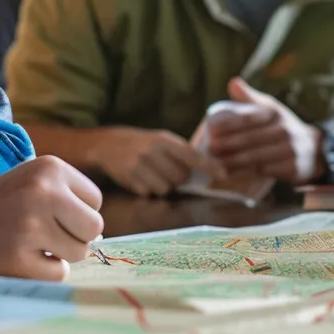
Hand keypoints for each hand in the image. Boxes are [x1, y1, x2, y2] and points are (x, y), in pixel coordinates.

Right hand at [0, 156, 103, 280]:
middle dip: (77, 236)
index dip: (77, 212)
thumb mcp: (33, 180)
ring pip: (79, 253)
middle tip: (48, 234)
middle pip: (94, 228)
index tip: (49, 212)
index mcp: (49, 167)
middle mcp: (42, 192)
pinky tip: (21, 258)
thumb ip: (69, 198)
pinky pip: (59, 273)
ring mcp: (29, 226)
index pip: (95, 201)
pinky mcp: (18, 258)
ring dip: (61, 255)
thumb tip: (100, 236)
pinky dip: (45, 272)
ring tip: (32, 244)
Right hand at [86, 128, 214, 196]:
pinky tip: (141, 178)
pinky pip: (149, 193)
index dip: (209, 166)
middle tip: (168, 170)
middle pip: (180, 178)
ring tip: (153, 174)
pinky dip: (148, 189)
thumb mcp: (162, 141)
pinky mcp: (129, 178)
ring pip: (165, 189)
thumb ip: (182, 153)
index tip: (223, 175)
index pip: (192, 155)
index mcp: (164, 140)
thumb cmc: (145, 145)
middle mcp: (152, 151)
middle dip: (178, 178)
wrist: (109, 144)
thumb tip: (206, 172)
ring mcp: (139, 165)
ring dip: (163, 186)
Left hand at [206, 78, 321, 184]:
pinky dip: (249, 172)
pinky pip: (267, 170)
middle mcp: (285, 130)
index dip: (228, 124)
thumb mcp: (270, 109)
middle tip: (209, 149)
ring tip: (216, 163)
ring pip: (256, 157)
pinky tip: (234, 172)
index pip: (248, 118)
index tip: (211, 130)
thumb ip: (249, 98)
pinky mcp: (293, 167)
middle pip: (250, 139)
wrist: (313, 148)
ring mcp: (290, 150)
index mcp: (275, 113)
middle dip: (227, 145)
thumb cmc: (282, 127)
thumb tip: (233, 82)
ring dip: (234, 161)